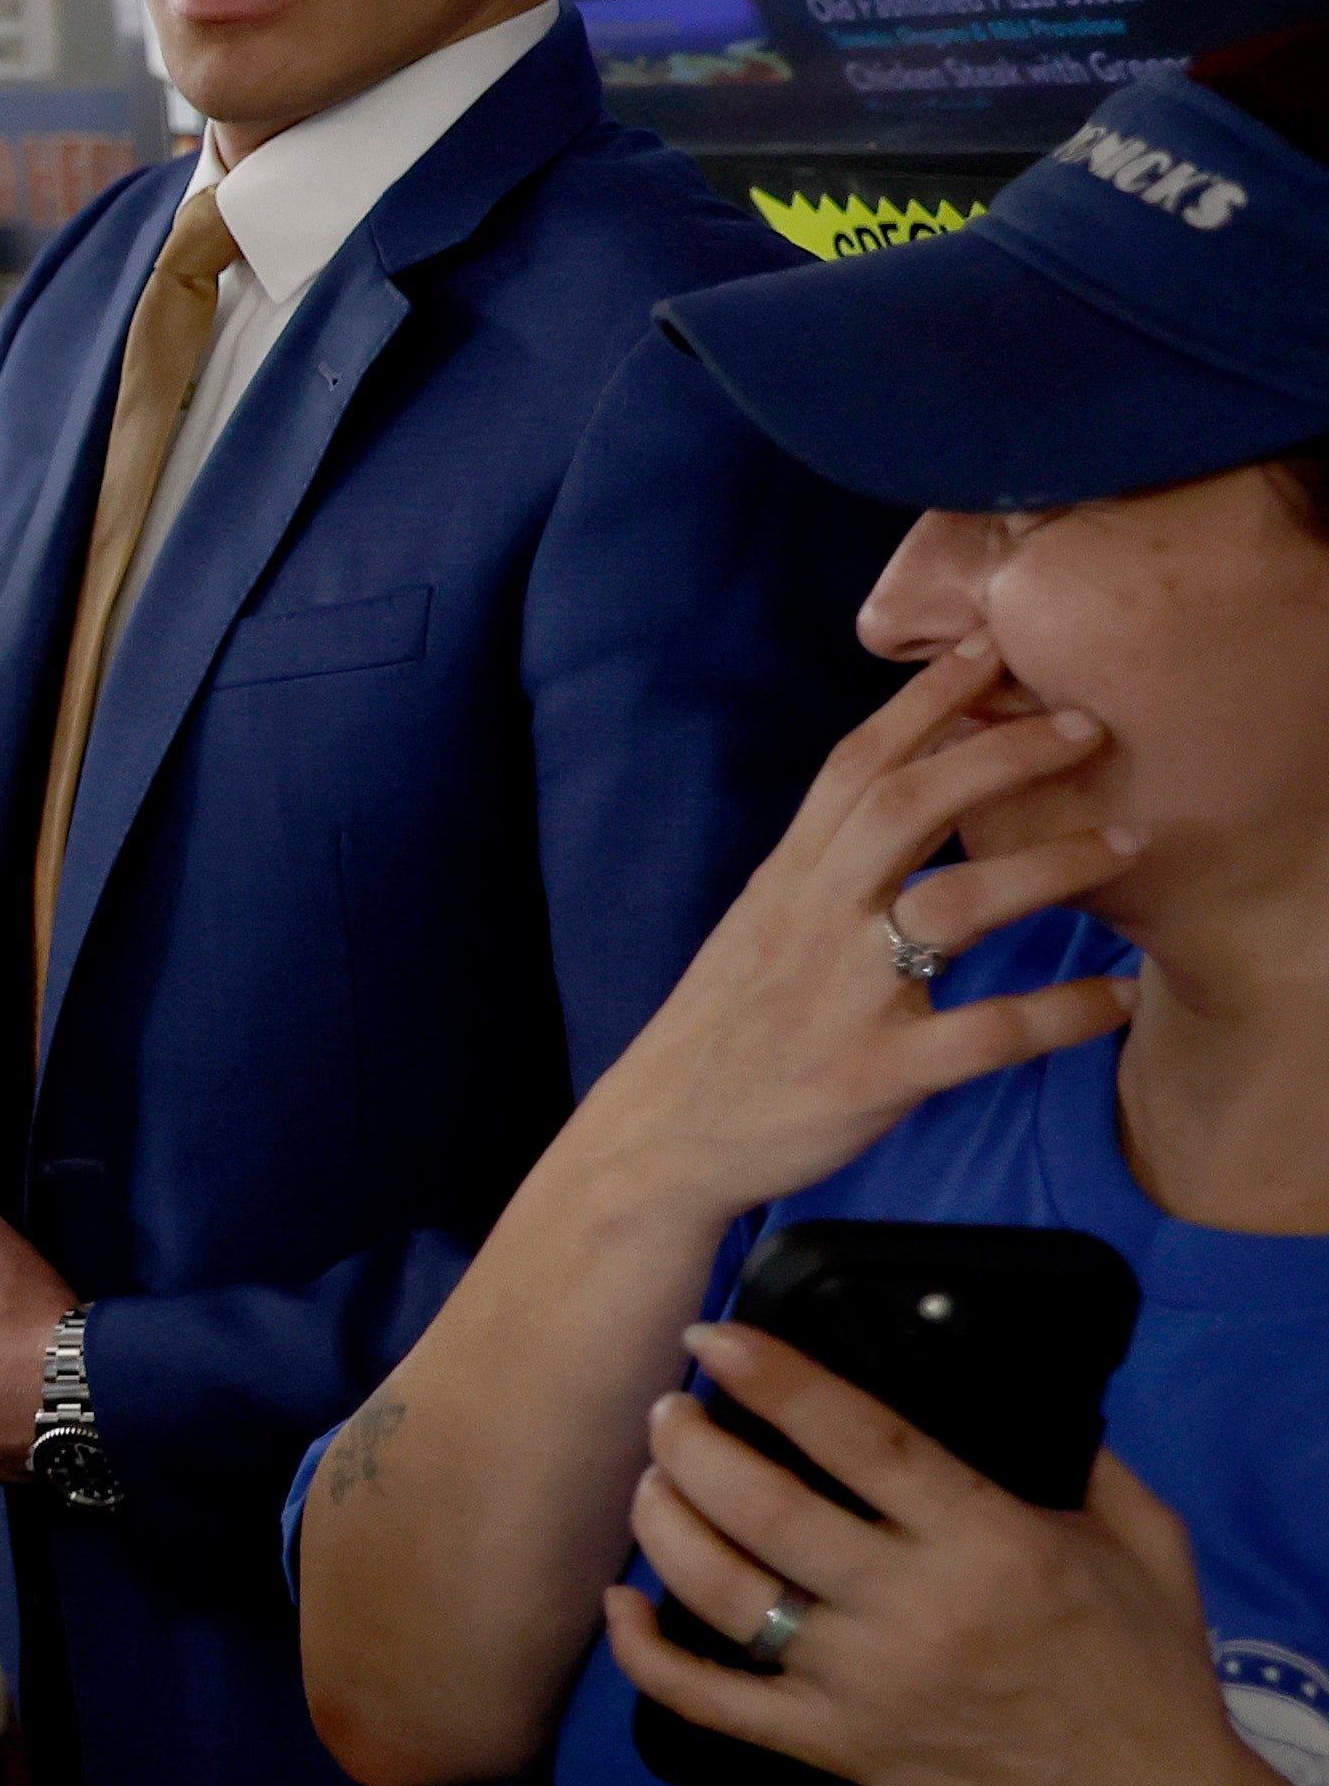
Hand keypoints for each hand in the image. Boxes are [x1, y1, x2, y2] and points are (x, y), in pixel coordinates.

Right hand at [575, 637, 1138, 1229]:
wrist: (658, 1140)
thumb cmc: (721, 1033)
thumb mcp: (757, 929)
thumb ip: (826, 870)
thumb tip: (903, 808)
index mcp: (785, 881)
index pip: (855, 765)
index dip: (923, 699)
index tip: (988, 644)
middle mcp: (812, 922)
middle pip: (907, 806)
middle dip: (1000, 752)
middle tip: (1087, 722)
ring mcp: (843, 997)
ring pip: (955, 908)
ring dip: (1049, 866)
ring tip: (1126, 842)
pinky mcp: (874, 1073)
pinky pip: (985, 1034)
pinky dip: (1061, 1012)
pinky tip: (1118, 996)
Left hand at [610, 1323, 1287, 1785]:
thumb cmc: (1149, 1679)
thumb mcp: (1147, 1545)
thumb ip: (1084, 1461)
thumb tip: (1012, 1396)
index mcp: (989, 1543)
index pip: (859, 1439)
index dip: (775, 1379)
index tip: (715, 1338)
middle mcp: (912, 1608)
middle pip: (761, 1506)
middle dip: (691, 1444)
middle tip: (669, 1411)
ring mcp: (861, 1684)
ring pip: (720, 1590)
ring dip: (663, 1524)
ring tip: (651, 1481)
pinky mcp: (832, 1748)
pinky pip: (710, 1700)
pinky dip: (647, 1653)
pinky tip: (621, 1605)